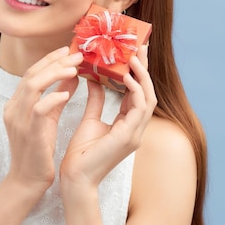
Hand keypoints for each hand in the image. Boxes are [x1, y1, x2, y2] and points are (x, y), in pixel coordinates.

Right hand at [3, 46, 81, 192]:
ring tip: (74, 68)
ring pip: (33, 86)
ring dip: (54, 74)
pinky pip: (38, 109)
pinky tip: (67, 93)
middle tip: (76, 54)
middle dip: (54, 61)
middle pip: (31, 74)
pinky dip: (53, 98)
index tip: (68, 50)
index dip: (49, 59)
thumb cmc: (39, 149)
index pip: (31, 73)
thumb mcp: (48, 118)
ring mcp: (19, 119)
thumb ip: (57, 96)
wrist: (28, 180)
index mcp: (16, 103)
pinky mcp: (29, 132)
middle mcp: (13, 108)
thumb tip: (72, 75)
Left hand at [59, 45, 156, 188]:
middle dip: (145, 70)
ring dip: (142, 77)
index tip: (134, 53)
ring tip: (134, 58)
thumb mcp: (90, 120)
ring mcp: (135, 134)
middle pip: (148, 93)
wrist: (75, 177)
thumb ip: (95, 100)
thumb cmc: (81, 153)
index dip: (138, 73)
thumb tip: (94, 79)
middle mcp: (136, 129)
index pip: (138, 94)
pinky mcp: (129, 137)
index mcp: (128, 125)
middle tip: (140, 47)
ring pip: (148, 99)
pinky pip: (139, 109)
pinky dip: (135, 91)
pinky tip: (127, 77)